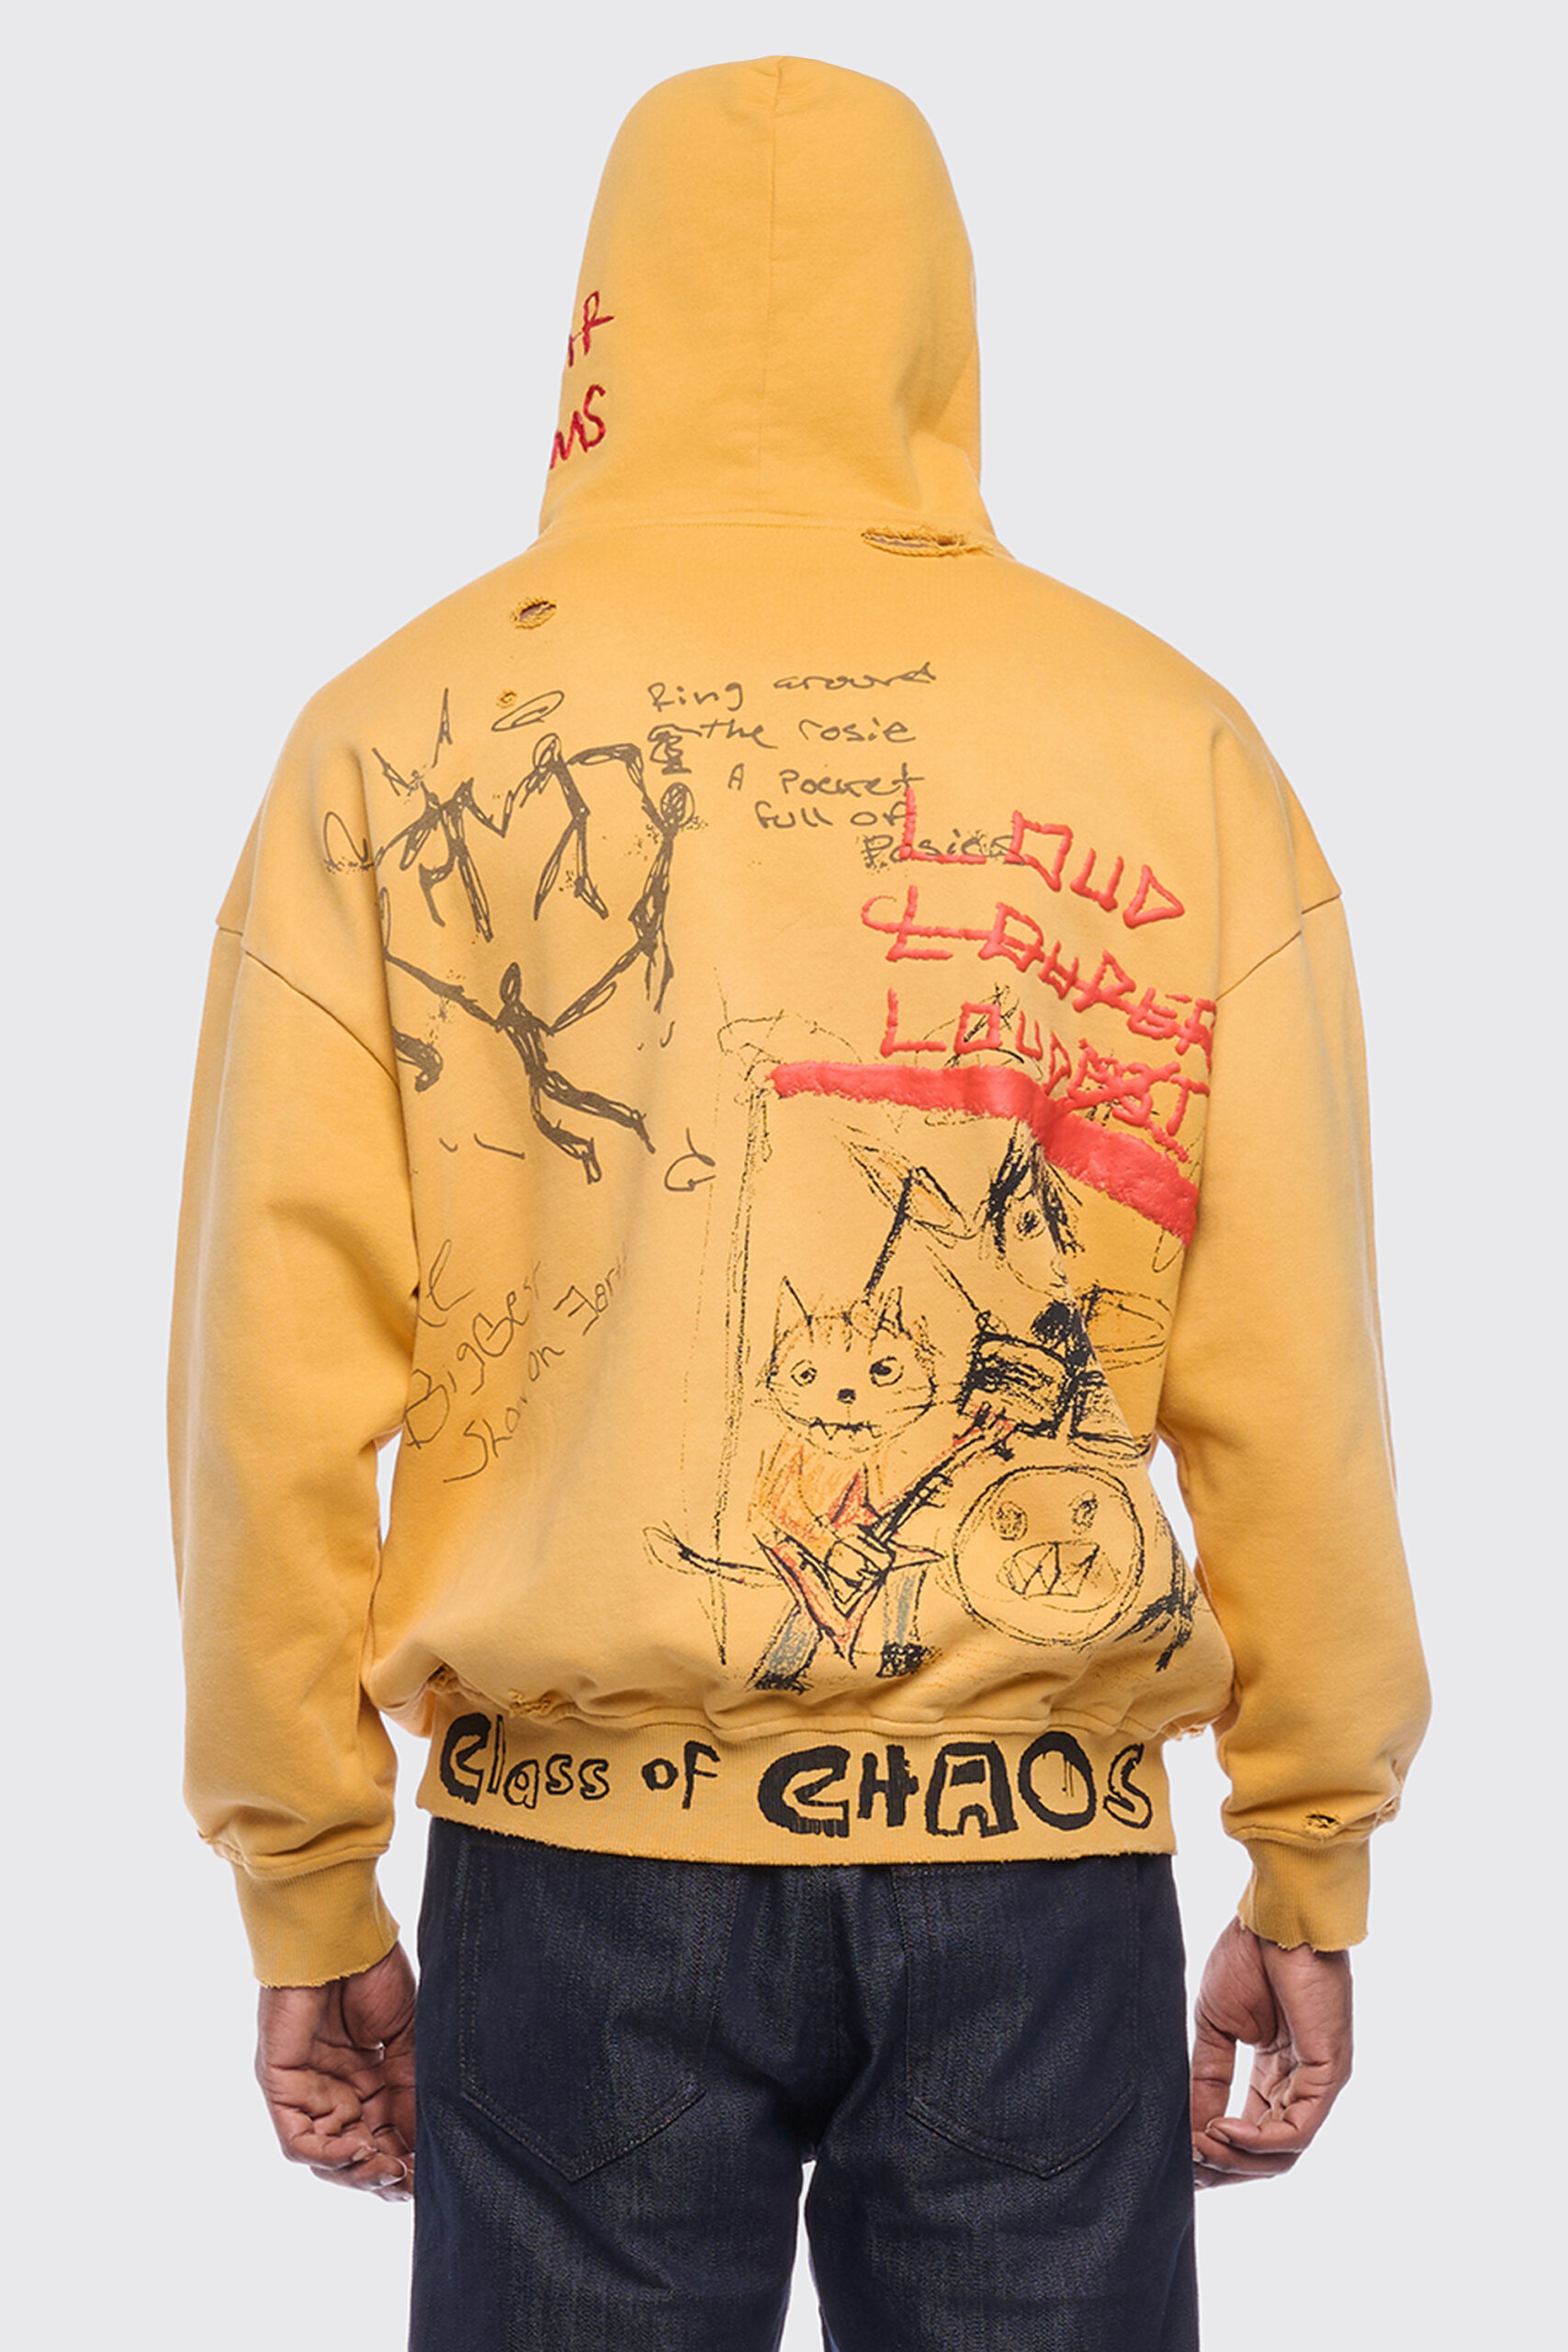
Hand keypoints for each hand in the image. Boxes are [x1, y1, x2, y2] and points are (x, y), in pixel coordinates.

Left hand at [256, 1941, 417, 2199]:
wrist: (341, 1936)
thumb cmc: (373, 1973)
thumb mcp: (405, 2039)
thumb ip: (409, 2092)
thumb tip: (422, 2146)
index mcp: (363, 2078)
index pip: (382, 2135)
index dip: (404, 2160)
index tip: (428, 2175)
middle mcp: (332, 2090)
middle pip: (354, 2153)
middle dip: (382, 2174)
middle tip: (409, 2183)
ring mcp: (304, 2090)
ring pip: (324, 2157)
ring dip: (357, 2172)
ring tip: (390, 2170)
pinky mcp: (279, 2085)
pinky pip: (297, 2140)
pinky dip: (327, 2155)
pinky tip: (359, 2150)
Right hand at [1189, 1918, 1351, 2187]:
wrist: (1274, 1918)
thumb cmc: (1249, 1957)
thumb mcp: (1216, 2026)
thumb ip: (1208, 2077)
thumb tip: (1188, 2128)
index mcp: (1276, 2072)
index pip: (1250, 2133)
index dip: (1215, 2153)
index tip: (1178, 2160)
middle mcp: (1301, 2084)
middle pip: (1267, 2155)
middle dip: (1223, 2167)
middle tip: (1185, 2166)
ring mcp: (1318, 2082)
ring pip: (1283, 2152)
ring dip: (1236, 2159)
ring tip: (1199, 2147)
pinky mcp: (1328, 2074)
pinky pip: (1296, 2129)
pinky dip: (1257, 2140)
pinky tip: (1221, 2129)